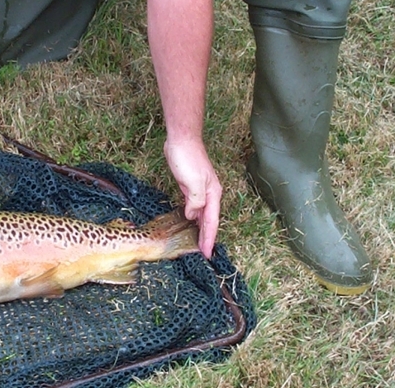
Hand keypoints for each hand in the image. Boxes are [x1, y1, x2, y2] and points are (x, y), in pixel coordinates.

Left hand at [164, 138, 222, 257]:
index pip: (212, 222)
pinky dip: (193, 216)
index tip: (207, 253)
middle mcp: (209, 194)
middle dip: (207, 237)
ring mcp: (200, 190)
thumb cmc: (187, 158)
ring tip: (198, 243)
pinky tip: (190, 221)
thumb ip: (196, 201)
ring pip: (202, 214)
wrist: (182, 139)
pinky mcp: (190, 186)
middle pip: (209, 220)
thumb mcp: (192, 181)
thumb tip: (193, 215)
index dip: (209, 238)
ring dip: (200, 228)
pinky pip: (194, 206)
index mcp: (213, 194)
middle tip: (203, 254)